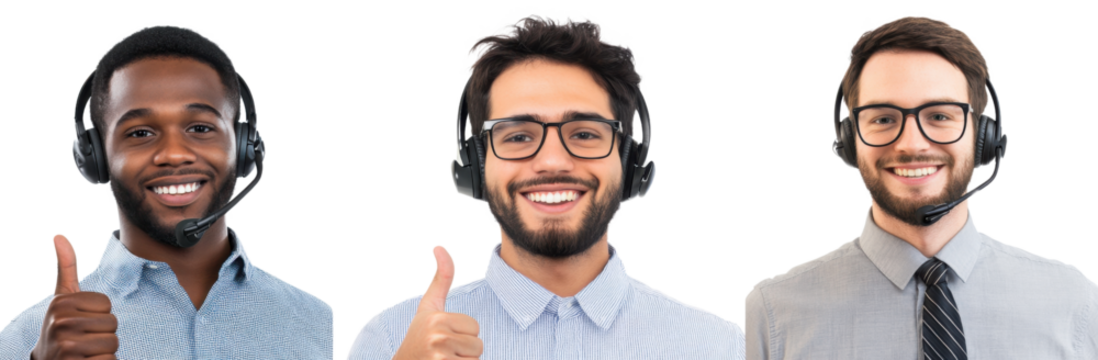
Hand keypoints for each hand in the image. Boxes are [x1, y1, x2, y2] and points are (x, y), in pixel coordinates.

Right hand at [31, 233, 117, 359]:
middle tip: (83, 339)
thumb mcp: (62, 298)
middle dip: (102, 334)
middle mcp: (59, 322)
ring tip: (85, 351)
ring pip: (113, 342)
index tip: (81, 322)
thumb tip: (58, 234)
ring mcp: (65, 345)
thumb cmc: (62, 328)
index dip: (99, 315)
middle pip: (112, 323)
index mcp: (60, 303)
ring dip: (103, 351)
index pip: (106, 305)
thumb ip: (65, 267)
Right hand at [393, 244, 481, 358]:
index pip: (475, 327)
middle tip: (443, 351)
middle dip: (464, 350)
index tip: (443, 336)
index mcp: (436, 318)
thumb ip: (441, 277)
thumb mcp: (428, 307)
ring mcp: (440, 357)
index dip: (463, 333)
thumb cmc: (419, 336)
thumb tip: (439, 245)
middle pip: (477, 344)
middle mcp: (437, 337)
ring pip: (475, 358)